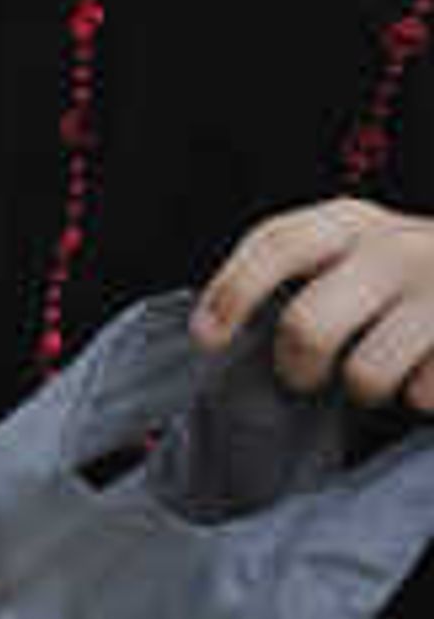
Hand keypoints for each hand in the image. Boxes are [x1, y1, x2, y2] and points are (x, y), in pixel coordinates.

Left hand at [196, 192, 433, 412]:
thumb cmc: (411, 280)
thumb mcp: (358, 253)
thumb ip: (309, 272)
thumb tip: (226, 328)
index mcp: (354, 222)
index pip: (277, 244)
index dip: (233, 291)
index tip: (207, 337)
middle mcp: (397, 247)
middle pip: (307, 326)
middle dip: (296, 368)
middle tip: (305, 377)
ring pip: (364, 373)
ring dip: (367, 389)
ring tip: (386, 372)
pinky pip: (421, 394)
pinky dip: (420, 397)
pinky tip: (430, 371)